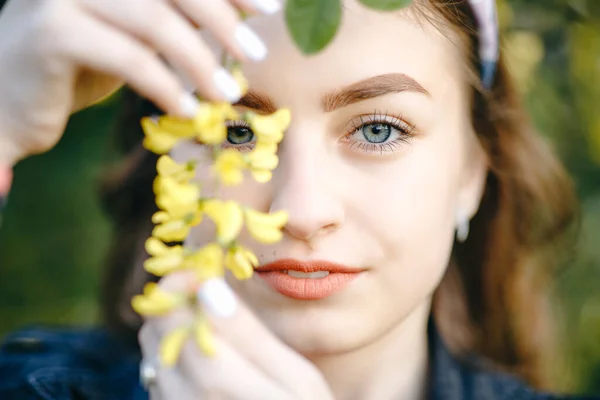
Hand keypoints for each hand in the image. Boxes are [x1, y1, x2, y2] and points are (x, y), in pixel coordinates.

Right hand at [0, 0, 277, 164]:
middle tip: (255, 54)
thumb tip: (239, 19)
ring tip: (227, 94)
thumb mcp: (137, 35)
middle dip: (223, 20)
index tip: (268, 8)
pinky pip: (128, 57)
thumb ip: (176, 19)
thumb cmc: (81, 64)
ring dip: (199, 61)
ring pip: (153, 21)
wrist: (11, 100)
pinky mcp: (51, 32)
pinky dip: (165, 85)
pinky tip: (186, 109)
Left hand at [138, 273, 334, 399]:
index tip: (198, 271)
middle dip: (173, 303)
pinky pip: (157, 377)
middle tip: (203, 289)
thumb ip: (250, 335)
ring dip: (171, 327)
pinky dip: (171, 354)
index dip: (178, 288)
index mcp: (218, 382)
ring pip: (152, 354)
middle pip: (156, 335)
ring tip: (206, 319)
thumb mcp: (296, 376)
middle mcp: (186, 398)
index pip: (173, 321)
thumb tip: (209, 288)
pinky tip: (202, 351)